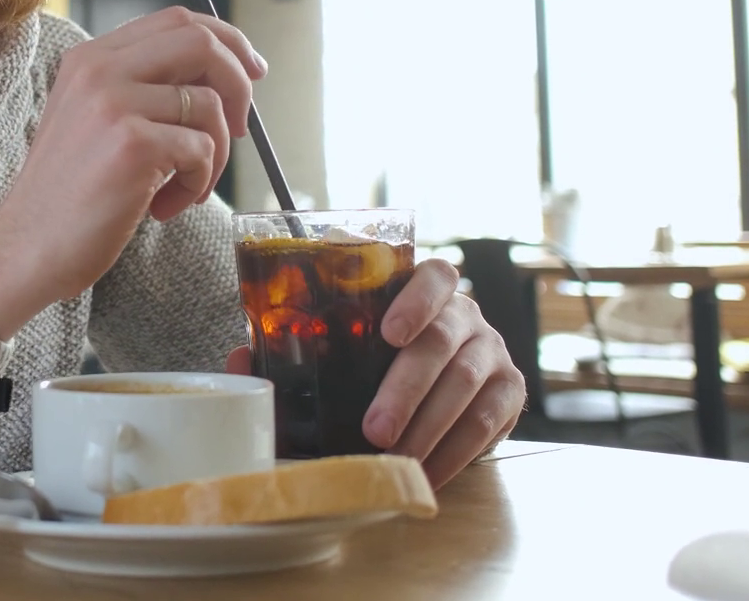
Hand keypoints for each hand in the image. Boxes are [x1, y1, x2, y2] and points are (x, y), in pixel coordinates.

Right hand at [0, 6, 266, 339]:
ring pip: (209, 106)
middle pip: (201, 42)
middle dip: (238, 82)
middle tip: (240, 127)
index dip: (226, 40)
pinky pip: (202, 151)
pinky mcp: (134, 144)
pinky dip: (196, 185)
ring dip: (213, 157)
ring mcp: (115, 103)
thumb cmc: (69, 194)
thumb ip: (144, 89)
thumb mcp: (96, 120)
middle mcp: (100, 69)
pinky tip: (164, 207)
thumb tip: (224, 78)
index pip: (177, 20)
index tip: (250, 71)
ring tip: (181, 188)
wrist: (27, 246)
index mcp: (90, 58)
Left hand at [225, 260, 524, 486]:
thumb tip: (238, 360)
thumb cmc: (376, 360)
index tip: (388, 331)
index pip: (433, 276)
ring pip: (466, 384)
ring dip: (428, 426)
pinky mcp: (510, 392)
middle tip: (374, 428)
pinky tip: (426, 471)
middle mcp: (466, 315)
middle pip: (443, 341)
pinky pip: (489, 422)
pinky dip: (456, 451)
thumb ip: (298, 348)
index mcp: (426, 290)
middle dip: (406, 387)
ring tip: (394, 456)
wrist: (439, 388)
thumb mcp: (343, 346)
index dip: (415, 299)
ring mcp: (493, 351)